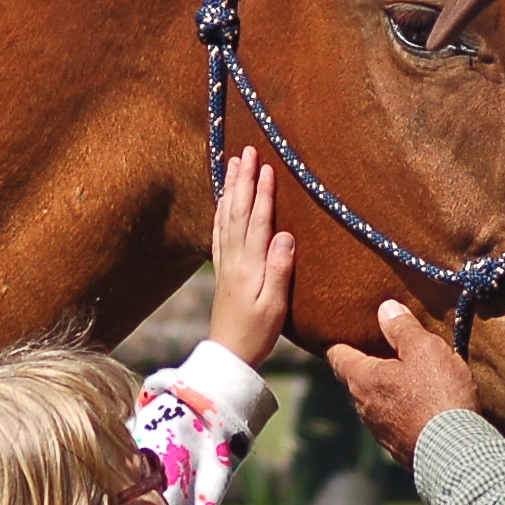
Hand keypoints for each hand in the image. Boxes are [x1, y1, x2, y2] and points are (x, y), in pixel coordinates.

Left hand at [209, 150, 295, 368]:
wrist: (229, 354)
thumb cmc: (257, 332)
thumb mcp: (275, 305)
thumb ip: (280, 269)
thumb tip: (285, 234)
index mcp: (250, 265)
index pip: (257, 220)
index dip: (263, 192)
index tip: (267, 165)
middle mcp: (234, 259)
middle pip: (238, 211)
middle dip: (243, 179)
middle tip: (247, 151)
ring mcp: (225, 263)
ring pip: (227, 217)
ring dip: (231, 188)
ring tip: (233, 163)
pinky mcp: (222, 270)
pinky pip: (219, 231)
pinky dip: (221, 210)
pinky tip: (223, 199)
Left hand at [327, 300, 478, 465]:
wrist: (454, 451)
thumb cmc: (437, 394)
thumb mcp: (425, 350)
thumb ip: (403, 328)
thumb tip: (385, 309)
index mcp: (363, 379)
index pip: (337, 356)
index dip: (337, 342)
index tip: (339, 333)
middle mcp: (364, 407)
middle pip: (354, 380)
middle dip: (363, 365)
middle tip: (374, 350)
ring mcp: (379, 431)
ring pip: (374, 403)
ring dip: (383, 390)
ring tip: (401, 378)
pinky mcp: (398, 448)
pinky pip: (393, 423)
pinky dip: (399, 411)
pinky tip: (418, 407)